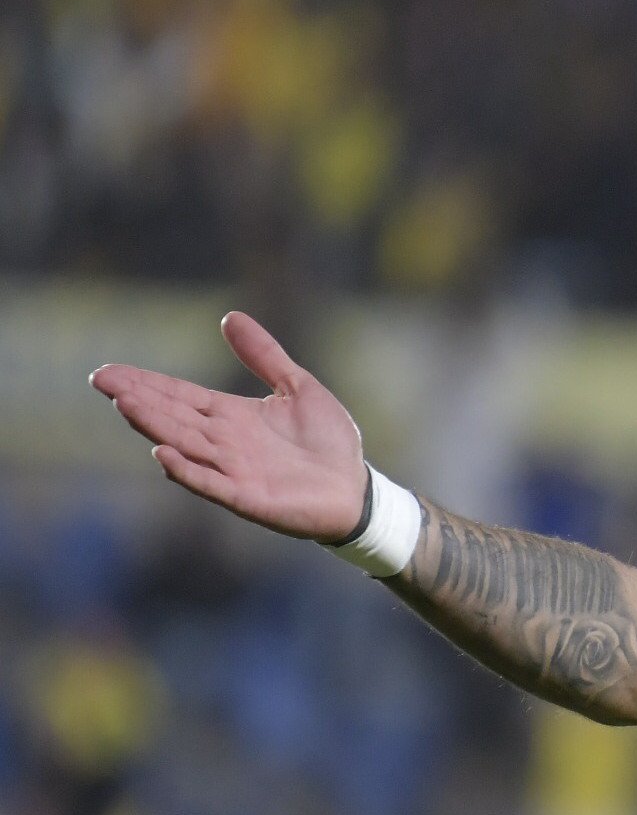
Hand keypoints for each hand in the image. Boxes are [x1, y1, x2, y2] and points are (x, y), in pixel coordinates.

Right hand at [90, 312, 367, 540]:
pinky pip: (211, 483)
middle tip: (102, 380)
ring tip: (125, 404)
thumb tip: (230, 317)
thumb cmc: (329, 443)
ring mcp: (233, 470)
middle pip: (174, 416)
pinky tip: (163, 454)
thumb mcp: (298, 387)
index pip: (180, 396)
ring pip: (186, 444)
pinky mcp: (248, 497)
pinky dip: (188, 471)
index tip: (109, 371)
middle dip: (139, 398)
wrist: (356, 489)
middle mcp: (225, 442)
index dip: (146, 383)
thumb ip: (264, 356)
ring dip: (155, 425)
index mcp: (232, 416)